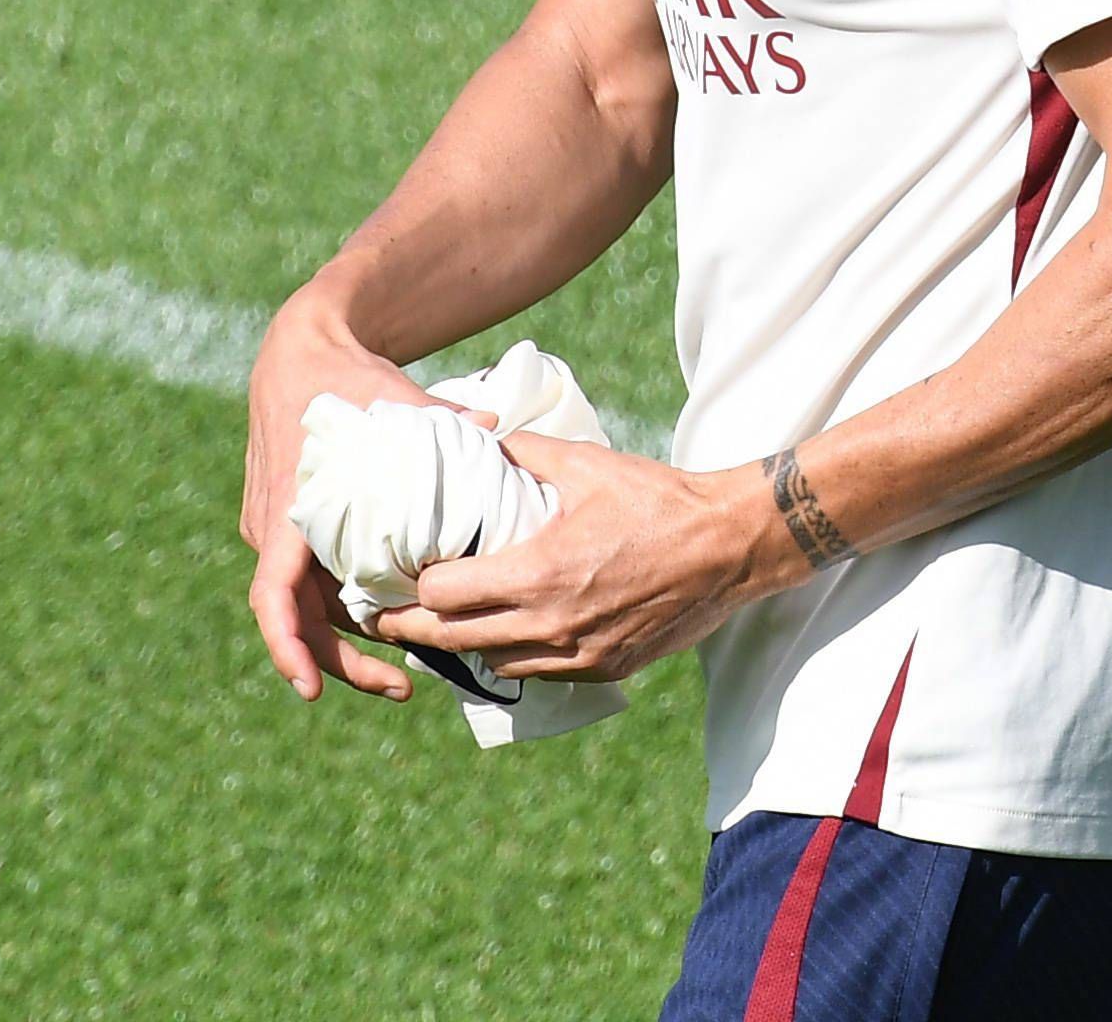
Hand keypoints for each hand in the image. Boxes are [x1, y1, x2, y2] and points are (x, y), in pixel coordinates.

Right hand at [240, 288, 441, 703]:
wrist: (301, 353)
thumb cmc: (345, 378)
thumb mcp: (391, 397)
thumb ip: (441, 419)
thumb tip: (495, 428)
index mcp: (289, 513)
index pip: (273, 598)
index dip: (289, 648)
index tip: (311, 689)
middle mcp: (273, 533)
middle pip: (298, 621)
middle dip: (342, 666)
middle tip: (399, 690)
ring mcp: (277, 536)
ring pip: (310, 608)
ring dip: (349, 644)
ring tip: (404, 676)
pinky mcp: (291, 534)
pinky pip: (314, 585)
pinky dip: (348, 609)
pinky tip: (394, 624)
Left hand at [369, 434, 780, 683]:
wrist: (728, 546)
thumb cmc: (656, 499)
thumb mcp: (584, 462)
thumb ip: (522, 452)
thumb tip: (479, 439)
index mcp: (539, 573)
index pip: (444, 597)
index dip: (412, 588)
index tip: (395, 575)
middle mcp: (552, 624)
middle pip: (454, 641)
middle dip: (413, 628)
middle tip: (383, 617)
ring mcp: (579, 654)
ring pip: (493, 664)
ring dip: (463, 646)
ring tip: (442, 624)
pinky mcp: (605, 668)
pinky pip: (538, 673)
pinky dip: (512, 655)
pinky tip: (504, 633)